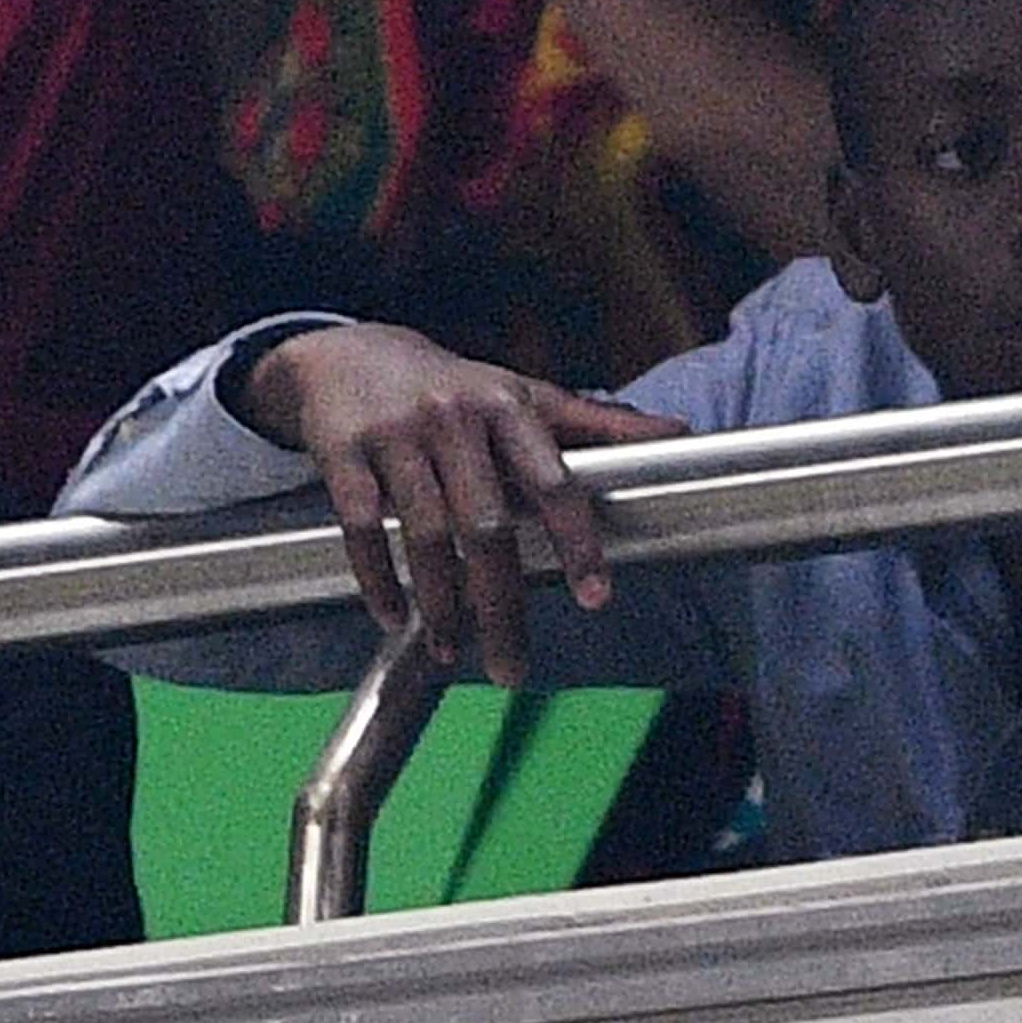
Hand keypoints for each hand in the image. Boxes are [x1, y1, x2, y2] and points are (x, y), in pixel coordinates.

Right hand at [244, 324, 687, 684]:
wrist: (350, 355)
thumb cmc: (457, 387)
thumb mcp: (526, 395)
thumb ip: (599, 424)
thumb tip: (680, 434)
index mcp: (510, 407)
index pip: (553, 482)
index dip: (578, 541)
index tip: (596, 598)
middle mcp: (455, 418)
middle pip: (486, 525)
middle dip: (501, 603)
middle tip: (513, 667)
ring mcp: (396, 435)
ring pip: (426, 535)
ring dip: (441, 604)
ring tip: (453, 652)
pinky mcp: (342, 453)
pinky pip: (363, 528)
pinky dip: (379, 579)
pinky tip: (395, 618)